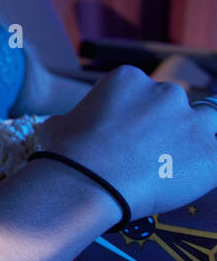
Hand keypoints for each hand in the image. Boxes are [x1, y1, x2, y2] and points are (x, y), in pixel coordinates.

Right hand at [36, 66, 216, 219]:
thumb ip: (75, 120)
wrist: (88, 182)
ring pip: (208, 121)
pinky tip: (185, 179)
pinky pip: (216, 157)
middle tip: (149, 150)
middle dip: (166, 123)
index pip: (144, 91)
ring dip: (195, 137)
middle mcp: (165, 93)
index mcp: (129, 79)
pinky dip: (204, 167)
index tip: (127, 133)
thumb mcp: (59, 123)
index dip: (136, 113)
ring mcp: (191, 122)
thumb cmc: (68, 152)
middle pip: (176, 103)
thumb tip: (64, 127)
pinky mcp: (210, 154)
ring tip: (176, 161)